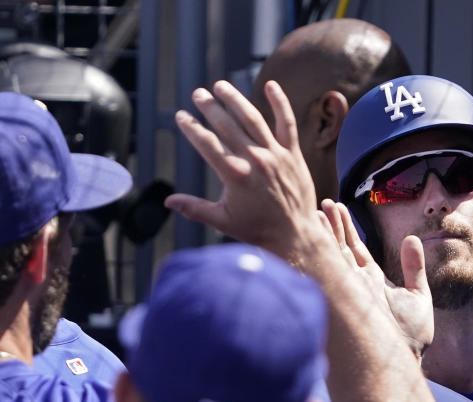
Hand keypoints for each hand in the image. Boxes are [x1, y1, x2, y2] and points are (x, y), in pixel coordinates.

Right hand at [164, 80, 317, 262]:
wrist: (295, 235)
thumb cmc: (258, 230)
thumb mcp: (223, 221)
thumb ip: (195, 208)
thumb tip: (167, 201)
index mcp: (234, 175)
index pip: (206, 143)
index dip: (191, 127)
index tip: (181, 116)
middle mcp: (254, 160)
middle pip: (226, 125)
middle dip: (210, 107)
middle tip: (198, 94)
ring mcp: (275, 155)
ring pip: (253, 119)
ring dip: (235, 100)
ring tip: (221, 87)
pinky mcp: (293, 155)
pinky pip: (287, 123)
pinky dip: (280, 103)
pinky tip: (271, 85)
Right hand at [321, 199, 433, 356]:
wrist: (403, 364)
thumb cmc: (411, 338)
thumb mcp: (418, 297)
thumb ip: (415, 269)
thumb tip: (412, 239)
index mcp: (372, 281)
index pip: (355, 249)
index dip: (346, 228)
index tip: (337, 206)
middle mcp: (357, 284)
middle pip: (340, 248)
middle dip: (331, 226)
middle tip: (323, 202)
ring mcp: (350, 291)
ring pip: (333, 257)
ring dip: (325, 234)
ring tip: (317, 210)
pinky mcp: (346, 298)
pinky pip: (331, 271)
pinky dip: (323, 253)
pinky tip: (315, 235)